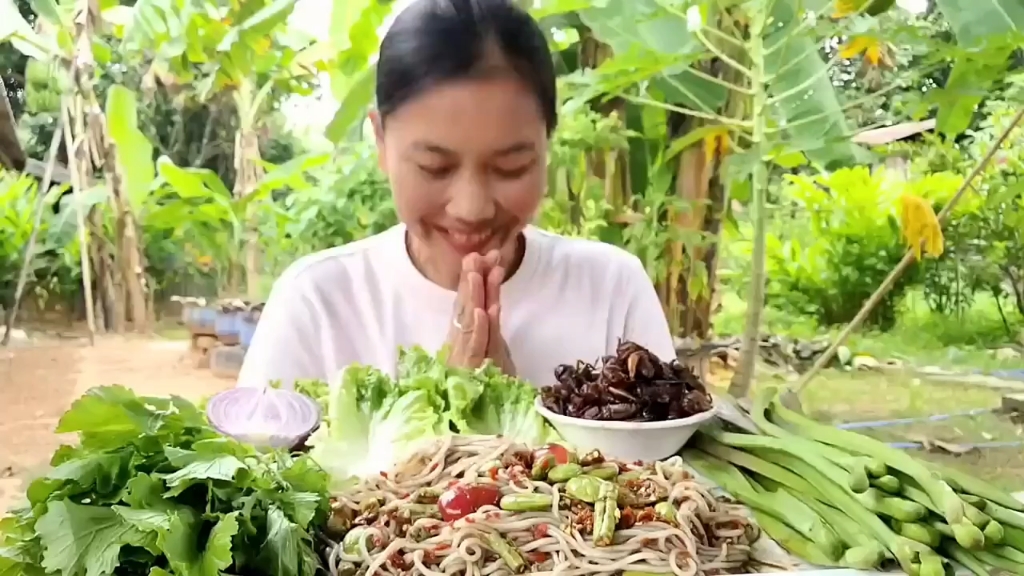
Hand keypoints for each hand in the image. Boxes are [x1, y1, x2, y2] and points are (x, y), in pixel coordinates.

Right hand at [445, 251, 515, 374]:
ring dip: (473, 297)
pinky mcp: (472, 371)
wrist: (479, 418)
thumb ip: (489, 326)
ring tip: (476, 273)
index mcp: (464, 335)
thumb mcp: (491, 349)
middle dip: (471, 279)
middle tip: (477, 254)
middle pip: (465, 306)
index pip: (467, 301)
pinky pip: (476, 347)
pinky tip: (483, 312)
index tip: (482, 256)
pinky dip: (479, 329)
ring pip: (469, 322)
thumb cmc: (488, 383)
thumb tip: (492, 298)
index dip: (472, 279)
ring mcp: (465, 357)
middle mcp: (461, 343)